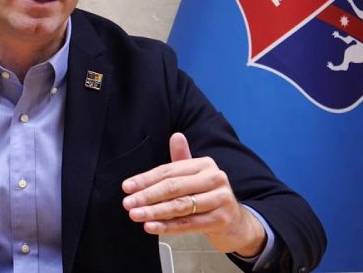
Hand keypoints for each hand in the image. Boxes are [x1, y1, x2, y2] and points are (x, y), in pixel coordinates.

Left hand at [121, 133, 264, 256]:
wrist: (236, 222)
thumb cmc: (209, 196)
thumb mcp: (196, 175)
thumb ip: (182, 158)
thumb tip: (176, 135)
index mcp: (204, 165)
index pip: (169, 171)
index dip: (146, 179)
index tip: (127, 187)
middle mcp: (215, 178)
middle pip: (174, 187)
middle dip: (147, 196)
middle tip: (127, 203)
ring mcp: (220, 199)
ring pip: (180, 206)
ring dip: (154, 212)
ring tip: (135, 215)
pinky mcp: (221, 219)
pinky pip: (189, 223)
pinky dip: (168, 226)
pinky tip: (151, 227)